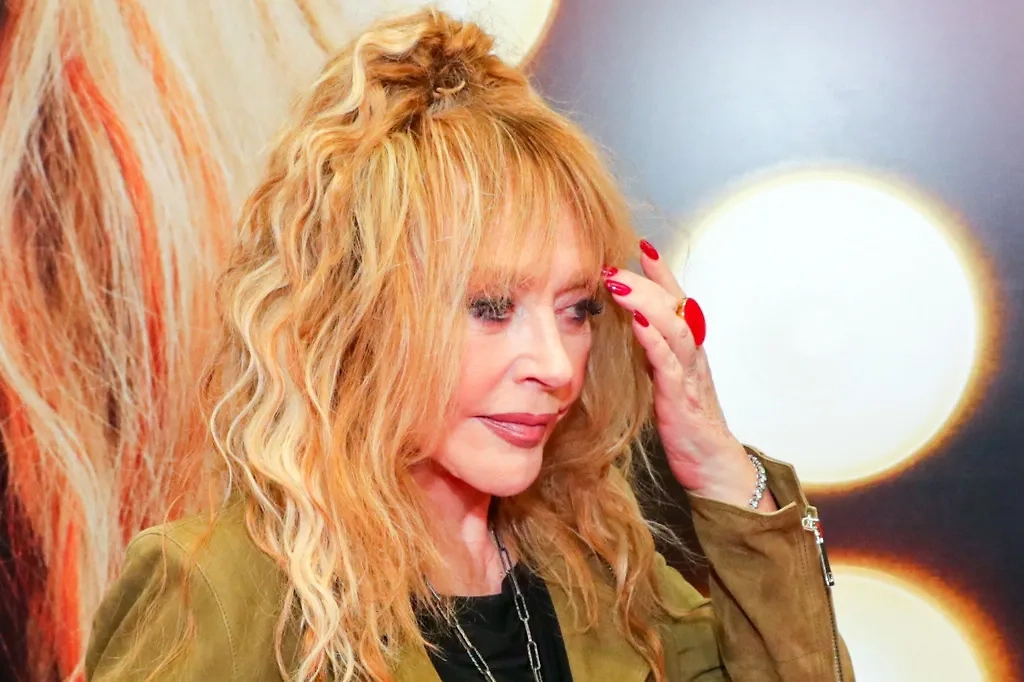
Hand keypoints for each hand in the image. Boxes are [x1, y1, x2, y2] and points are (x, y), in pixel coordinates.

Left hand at [602, 240, 776, 511]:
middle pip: (673, 306)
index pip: (675, 301)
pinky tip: (637, 325)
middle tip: (614, 264)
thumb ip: (654, 352)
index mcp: (688, 349)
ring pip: (673, 328)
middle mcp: (692, 355)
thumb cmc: (687, 424)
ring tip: (620, 284)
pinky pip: (669, 365)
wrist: (713, 467)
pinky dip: (654, 342)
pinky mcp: (681, 400)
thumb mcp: (667, 379)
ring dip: (645, 302)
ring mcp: (690, 376)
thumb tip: (629, 325)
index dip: (659, 273)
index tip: (640, 245)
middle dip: (644, 281)